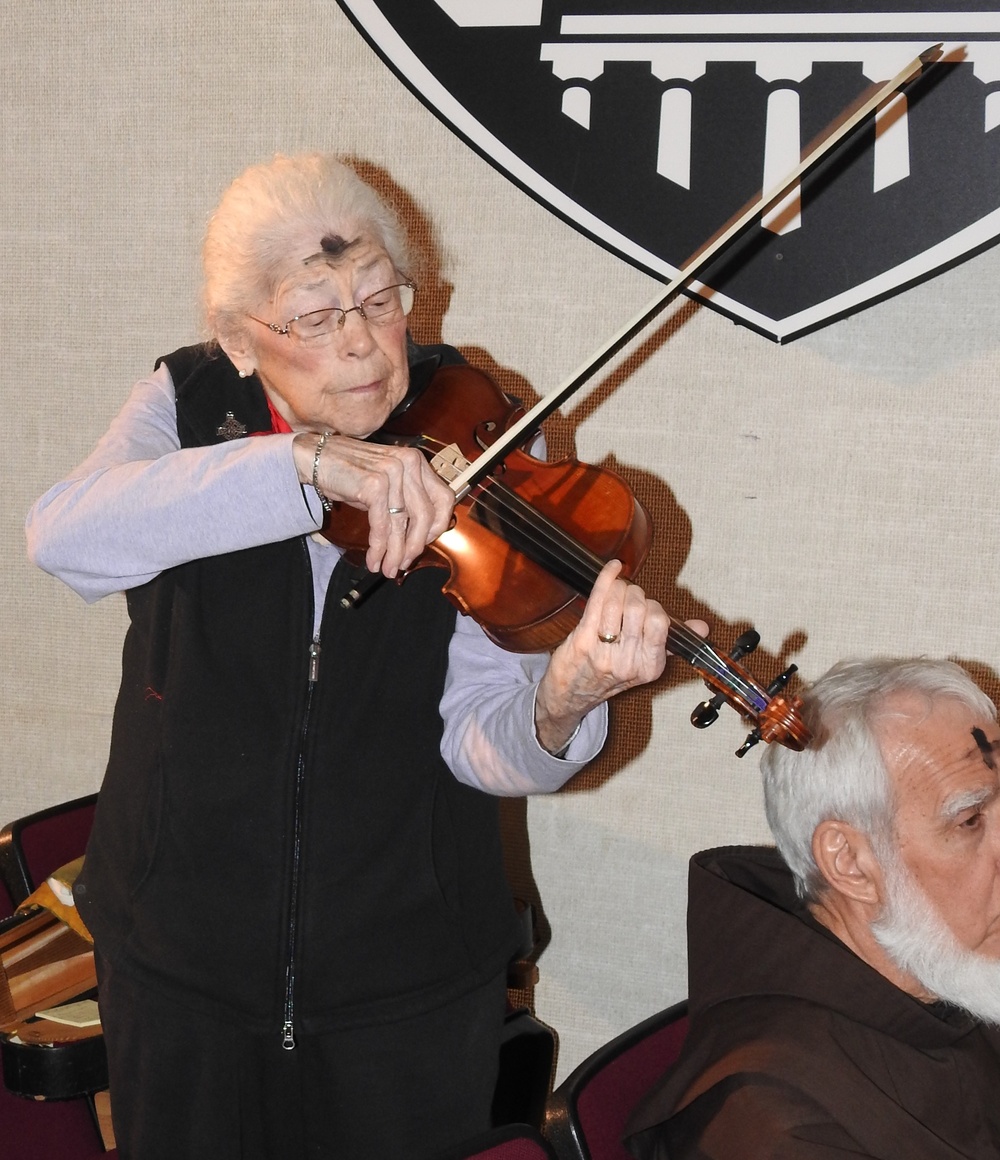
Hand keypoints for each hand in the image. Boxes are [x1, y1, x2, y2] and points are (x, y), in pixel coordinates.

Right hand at [294, 433, 453, 576]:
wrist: (314, 458)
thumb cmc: (349, 472)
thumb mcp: (385, 483)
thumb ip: (405, 501)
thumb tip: (418, 537)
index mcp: (416, 461)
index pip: (444, 498)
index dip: (438, 526)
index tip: (426, 543)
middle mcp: (408, 463)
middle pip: (425, 516)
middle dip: (415, 546)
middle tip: (404, 564)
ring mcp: (392, 472)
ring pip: (402, 524)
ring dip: (394, 553)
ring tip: (387, 568)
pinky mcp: (374, 485)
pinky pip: (382, 526)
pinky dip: (378, 547)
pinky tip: (374, 559)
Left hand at [533, 560, 705, 754]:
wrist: (572, 693)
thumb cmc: (609, 672)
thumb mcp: (645, 663)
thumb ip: (672, 642)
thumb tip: (702, 627)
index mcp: (650, 666)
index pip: (659, 622)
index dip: (652, 607)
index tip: (645, 608)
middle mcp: (628, 662)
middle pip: (638, 608)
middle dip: (634, 594)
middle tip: (626, 600)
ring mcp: (604, 652)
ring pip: (616, 602)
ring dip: (617, 589)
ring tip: (613, 595)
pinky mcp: (582, 640)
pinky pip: (597, 599)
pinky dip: (606, 578)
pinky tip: (613, 568)